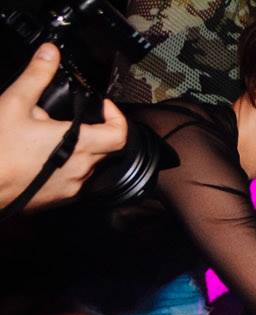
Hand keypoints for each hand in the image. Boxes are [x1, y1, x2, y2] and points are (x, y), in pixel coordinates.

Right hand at [0, 44, 128, 211]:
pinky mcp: (60, 198)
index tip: (104, 106)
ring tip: (49, 135)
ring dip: (77, 147)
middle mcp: (82, 169)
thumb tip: (50, 54)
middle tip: (72, 117)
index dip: (116, 116)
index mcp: (79, 145)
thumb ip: (37, 76)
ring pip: (88, 164)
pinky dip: (65, 164)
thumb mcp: (15, 103)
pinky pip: (73, 179)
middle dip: (95, 129)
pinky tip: (41, 155)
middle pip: (106, 148)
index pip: (119, 134)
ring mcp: (72, 187)